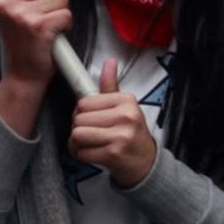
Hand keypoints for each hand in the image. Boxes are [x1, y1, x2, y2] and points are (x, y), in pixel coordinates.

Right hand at [0, 0, 71, 88]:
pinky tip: (55, 34)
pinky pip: (66, 13)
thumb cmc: (24, 40)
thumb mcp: (21, 8)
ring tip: (48, 26)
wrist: (23, 73)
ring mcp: (21, 15)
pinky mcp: (38, 27)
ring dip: (61, 12)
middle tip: (44, 15)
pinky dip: (66, 24)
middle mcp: (6, 3)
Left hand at [71, 60, 157, 187]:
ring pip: (78, 134)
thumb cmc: (131, 132)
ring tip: (88, 144)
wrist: (145, 161)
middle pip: (79, 119)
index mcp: (126, 100)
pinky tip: (92, 153)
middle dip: (78, 128)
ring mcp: (120, 136)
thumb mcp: (124, 106)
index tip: (90, 118)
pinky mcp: (114, 154)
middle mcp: (125, 116)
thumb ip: (110, 86)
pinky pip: (82, 153)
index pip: (84, 102)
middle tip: (89, 133)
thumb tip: (110, 62)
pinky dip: (82, 155)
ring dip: (77, 143)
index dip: (80, 112)